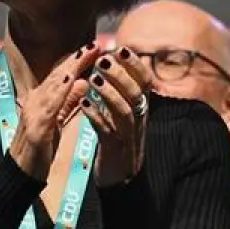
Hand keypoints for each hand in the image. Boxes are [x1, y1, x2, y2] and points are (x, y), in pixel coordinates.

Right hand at [6, 43, 101, 180]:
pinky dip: (61, 90)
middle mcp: (35, 102)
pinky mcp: (36, 128)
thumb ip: (68, 103)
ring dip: (71, 67)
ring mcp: (33, 113)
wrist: (20, 176)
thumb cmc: (38, 150)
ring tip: (87, 53)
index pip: (61, 76)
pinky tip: (71, 79)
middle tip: (95, 43)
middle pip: (57, 75)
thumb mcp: (57, 122)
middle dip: (76, 58)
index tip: (94, 46)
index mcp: (41, 101)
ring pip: (54, 85)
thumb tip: (83, 81)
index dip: (77, 60)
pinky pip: (50, 105)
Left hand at [78, 48, 154, 186]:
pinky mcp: (114, 150)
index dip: (135, 65)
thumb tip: (117, 66)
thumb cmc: (120, 141)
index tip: (121, 48)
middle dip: (121, 75)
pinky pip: (107, 132)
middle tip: (103, 61)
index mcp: (142, 109)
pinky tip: (84, 106)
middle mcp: (139, 120)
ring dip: (109, 93)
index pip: (145, 82)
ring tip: (92, 80)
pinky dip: (96, 117)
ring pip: (124, 111)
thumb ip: (124, 93)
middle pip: (136, 93)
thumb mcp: (126, 115)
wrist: (121, 179)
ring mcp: (128, 135)